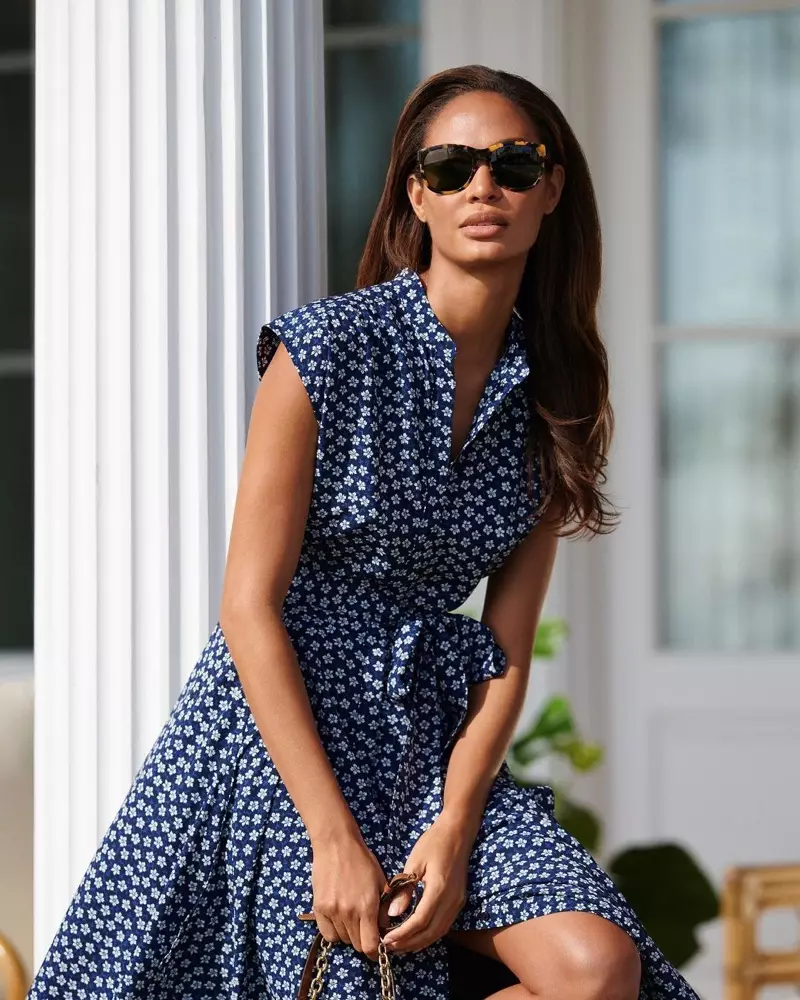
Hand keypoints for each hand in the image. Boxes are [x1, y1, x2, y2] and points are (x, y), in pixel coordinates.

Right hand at [309, 831, 389, 962]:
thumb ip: (384, 908)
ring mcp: (332, 911)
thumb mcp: (381, 882)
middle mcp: (349, 912)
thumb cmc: (361, 860)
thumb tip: (385, 927)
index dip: (375, 951)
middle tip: (365, 927)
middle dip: (363, 940)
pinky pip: (328, 934)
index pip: (370, 946)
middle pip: (356, 945)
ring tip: (352, 917)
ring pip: (343, 940)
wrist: (336, 844)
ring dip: (349, 934)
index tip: (377, 947)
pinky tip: (339, 917)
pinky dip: (334, 931)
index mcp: (367, 906)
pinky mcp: (319, 908)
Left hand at [380, 813, 471, 954]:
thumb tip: (393, 914)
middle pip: (430, 932)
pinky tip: (416, 936)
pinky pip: (444, 925)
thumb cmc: (434, 842)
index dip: (402, 934)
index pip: (420, 921)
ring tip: (400, 945)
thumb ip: (405, 889)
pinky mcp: (458, 901)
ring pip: (439, 932)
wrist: (457, 832)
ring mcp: (457, 902)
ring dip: (419, 942)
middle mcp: (452, 900)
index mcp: (439, 889)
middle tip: (389, 947)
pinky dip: (429, 934)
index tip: (385, 939)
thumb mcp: (414, 862)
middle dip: (409, 943)